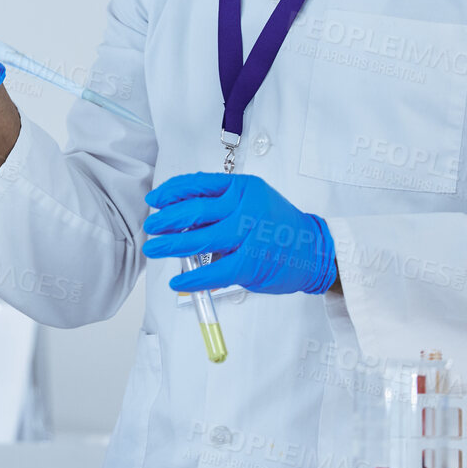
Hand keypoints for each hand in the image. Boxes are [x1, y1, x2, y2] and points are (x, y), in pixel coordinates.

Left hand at [140, 172, 336, 294]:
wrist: (314, 250)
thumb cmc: (279, 226)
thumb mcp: (253, 201)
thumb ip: (222, 205)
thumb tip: (181, 216)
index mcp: (242, 188)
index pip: (198, 184)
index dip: (171, 192)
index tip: (155, 199)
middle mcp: (244, 207)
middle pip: (193, 211)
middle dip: (165, 219)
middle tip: (151, 226)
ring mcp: (248, 234)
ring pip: (199, 239)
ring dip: (170, 245)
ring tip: (154, 248)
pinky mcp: (250, 262)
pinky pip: (213, 271)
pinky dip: (192, 279)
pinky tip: (178, 282)